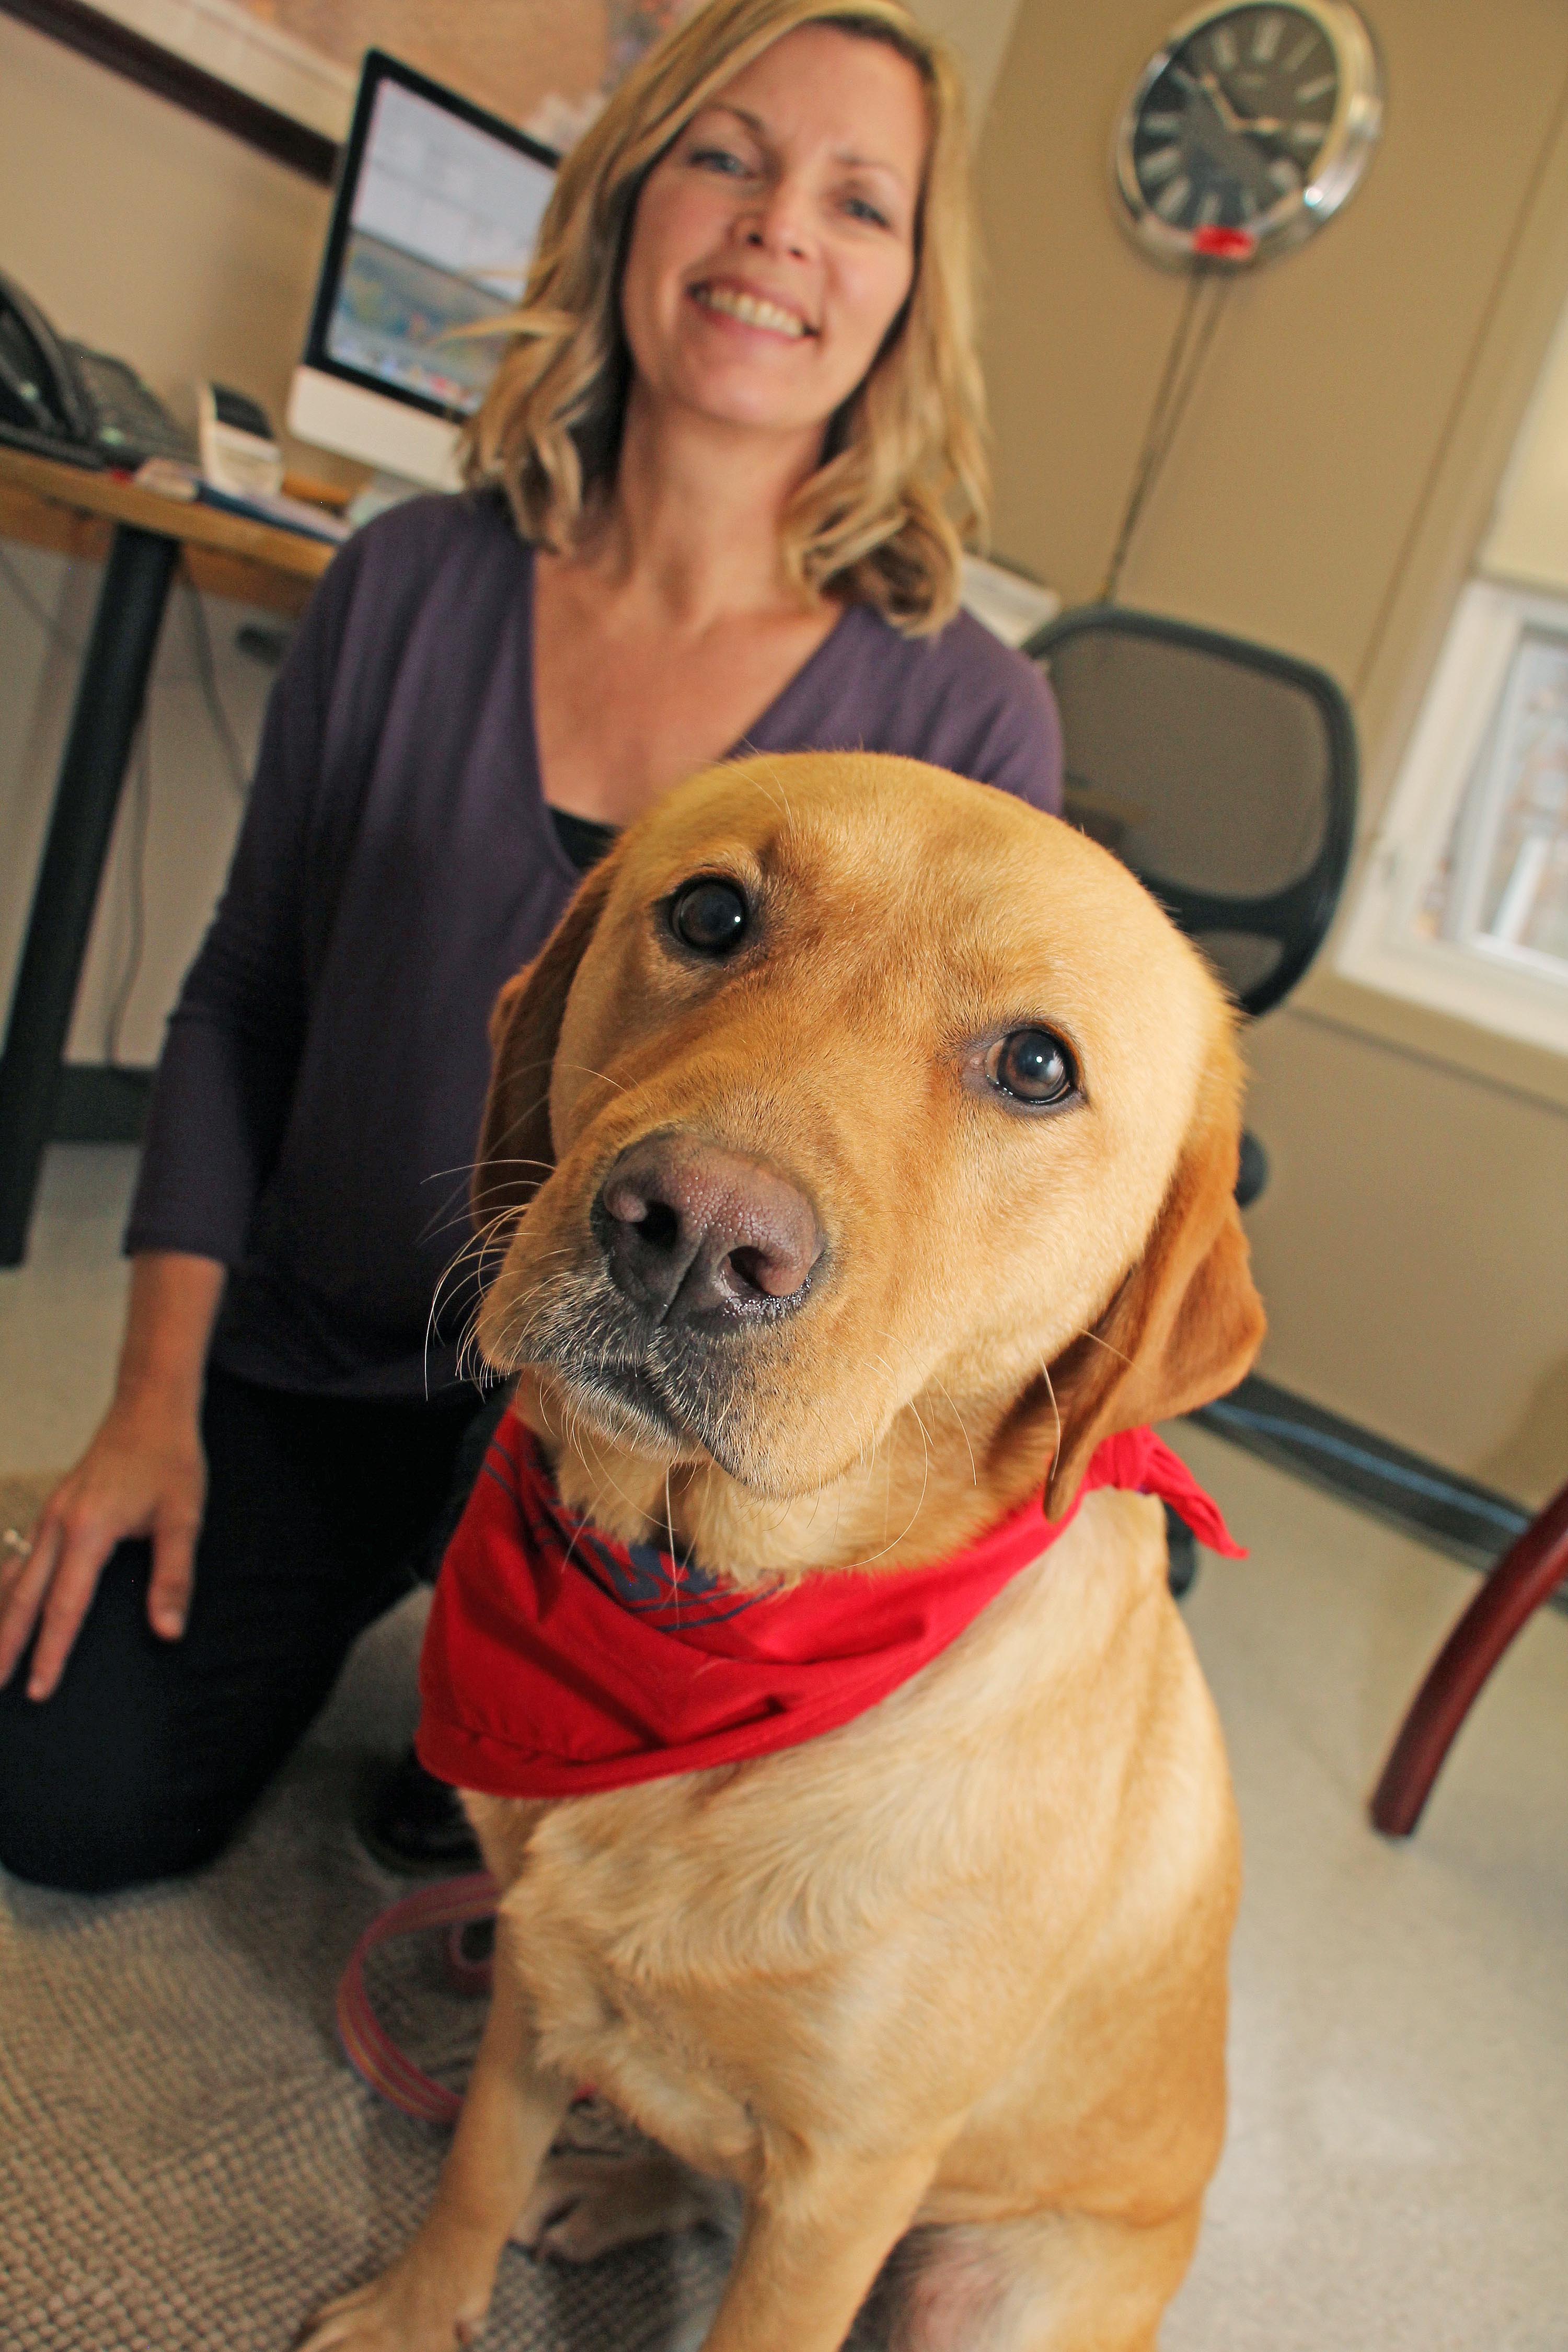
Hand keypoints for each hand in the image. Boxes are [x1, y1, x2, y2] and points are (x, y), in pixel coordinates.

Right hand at [0, 1392, 206, 1699]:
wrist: (149, 1407)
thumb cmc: (170, 1459)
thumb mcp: (184, 1518)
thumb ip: (174, 1578)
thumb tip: (168, 1631)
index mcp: (89, 1530)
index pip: (65, 1607)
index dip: (51, 1653)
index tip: (39, 1689)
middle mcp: (59, 1524)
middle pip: (23, 1598)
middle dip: (5, 1646)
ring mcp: (51, 1514)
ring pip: (16, 1578)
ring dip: (2, 1620)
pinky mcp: (54, 1510)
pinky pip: (25, 1558)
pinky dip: (12, 1589)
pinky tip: (8, 1608)